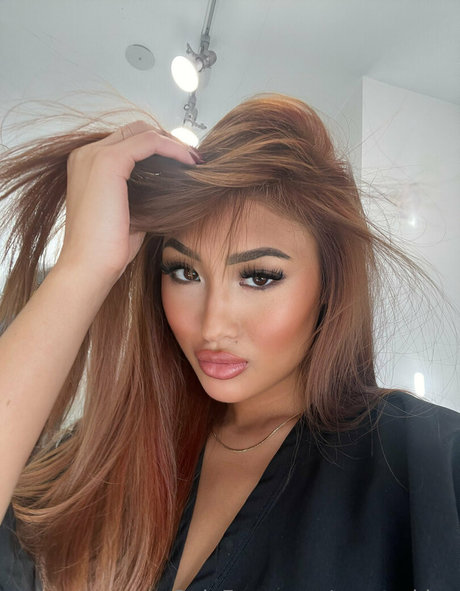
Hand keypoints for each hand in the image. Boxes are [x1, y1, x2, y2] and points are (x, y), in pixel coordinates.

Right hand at [57, 121, 196, 284]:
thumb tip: (167, 185)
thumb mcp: (129, 212)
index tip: (184, 163)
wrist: (90, 267)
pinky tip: (190, 163)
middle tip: (193, 160)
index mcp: (86, 164)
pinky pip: (150, 141)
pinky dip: (173, 149)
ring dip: (174, 143)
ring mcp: (94, 155)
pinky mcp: (107, 162)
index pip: (128, 141)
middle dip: (168, 141)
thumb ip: (141, 192)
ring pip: (144, 132)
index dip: (159, 148)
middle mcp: (86, 154)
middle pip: (136, 130)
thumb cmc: (107, 248)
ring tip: (195, 161)